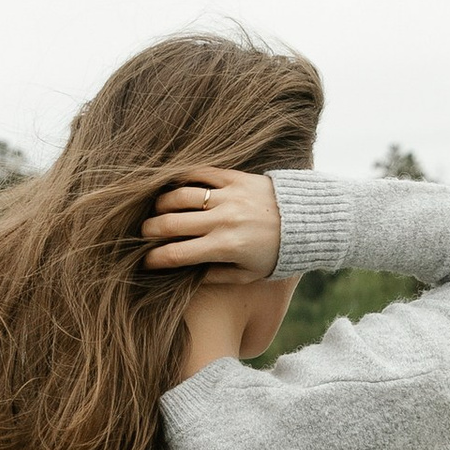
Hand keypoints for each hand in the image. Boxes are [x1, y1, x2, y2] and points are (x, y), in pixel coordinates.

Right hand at [139, 167, 282, 282]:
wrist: (305, 220)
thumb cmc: (275, 253)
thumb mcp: (248, 274)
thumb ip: (217, 277)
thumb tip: (187, 275)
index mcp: (225, 247)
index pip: (177, 254)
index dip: (155, 259)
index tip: (145, 262)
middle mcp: (223, 220)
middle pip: (170, 223)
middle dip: (149, 231)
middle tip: (143, 235)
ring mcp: (228, 195)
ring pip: (179, 195)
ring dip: (160, 204)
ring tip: (156, 212)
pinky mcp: (234, 177)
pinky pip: (199, 173)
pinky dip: (180, 179)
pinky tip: (172, 187)